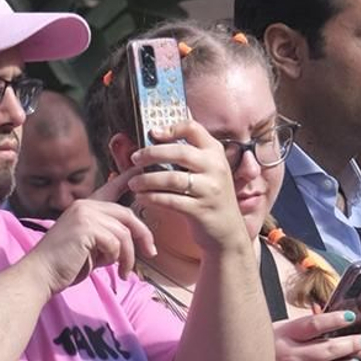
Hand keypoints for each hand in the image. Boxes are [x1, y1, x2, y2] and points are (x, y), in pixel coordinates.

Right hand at [31, 181, 154, 293]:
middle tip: (150, 252)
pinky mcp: (85, 228)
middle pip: (127, 215)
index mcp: (84, 207)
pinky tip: (102, 265)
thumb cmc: (64, 264)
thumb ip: (107, 237)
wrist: (40, 273)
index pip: (111, 188)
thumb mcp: (91, 246)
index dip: (128, 178)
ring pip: (124, 233)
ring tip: (122, 271)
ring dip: (127, 256)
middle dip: (143, 235)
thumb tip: (130, 240)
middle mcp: (85, 206)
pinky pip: (115, 243)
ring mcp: (85, 215)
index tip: (140, 170)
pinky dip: (113, 258)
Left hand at [124, 124, 242, 254]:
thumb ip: (188, 156)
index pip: (193, 129)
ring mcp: (210, 189)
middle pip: (179, 152)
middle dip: (152, 154)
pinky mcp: (202, 210)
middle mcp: (216, 167)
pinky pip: (171, 200)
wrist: (227, 232)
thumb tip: (156, 138)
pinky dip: (152, 198)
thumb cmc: (209, 198)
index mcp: (215, 153)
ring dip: (147, 179)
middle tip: (135, 158)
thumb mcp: (207, 171)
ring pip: (172, 178)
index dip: (171, 128)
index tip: (152, 133)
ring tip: (133, 182)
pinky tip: (141, 197)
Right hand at [271, 307, 360, 360]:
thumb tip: (327, 317)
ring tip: (358, 360)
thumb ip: (298, 327)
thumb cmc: (260, 350)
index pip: (315, 324)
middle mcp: (289, 357)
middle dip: (351, 343)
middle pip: (328, 349)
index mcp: (283, 335)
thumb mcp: (274, 331)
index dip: (336, 319)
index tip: (352, 315)